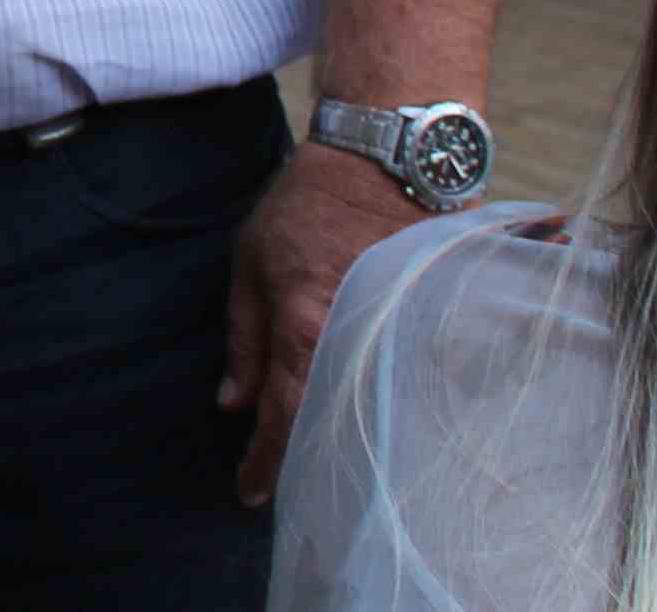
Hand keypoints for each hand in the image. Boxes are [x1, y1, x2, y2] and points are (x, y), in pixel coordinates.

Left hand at [219, 142, 418, 507]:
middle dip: (306, 463)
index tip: (248, 493)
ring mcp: (395, 337)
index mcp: (303, 329)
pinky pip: (400, 384)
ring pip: (368, 412)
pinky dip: (381, 409)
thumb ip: (244, 338)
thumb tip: (231, 403)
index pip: (281, 416)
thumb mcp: (250, 264)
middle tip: (287, 490)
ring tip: (324, 468)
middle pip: (330, 426)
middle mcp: (353, 343)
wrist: (381, 162)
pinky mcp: (425, 329)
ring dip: (344, 442)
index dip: (264, 462)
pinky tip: (368, 425)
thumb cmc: (305, 208)